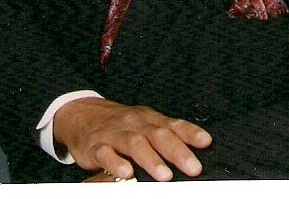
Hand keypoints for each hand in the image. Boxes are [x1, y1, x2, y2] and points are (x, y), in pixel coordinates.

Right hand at [53, 97, 211, 180]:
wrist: (82, 114)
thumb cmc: (121, 123)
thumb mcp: (145, 124)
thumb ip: (168, 135)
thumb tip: (197, 147)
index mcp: (149, 119)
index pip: (173, 125)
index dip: (190, 133)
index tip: (206, 142)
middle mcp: (135, 124)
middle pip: (158, 135)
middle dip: (177, 152)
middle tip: (192, 167)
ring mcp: (115, 134)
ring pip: (135, 144)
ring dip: (151, 159)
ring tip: (165, 175)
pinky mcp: (96, 146)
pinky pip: (106, 154)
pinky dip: (116, 163)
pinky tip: (126, 172)